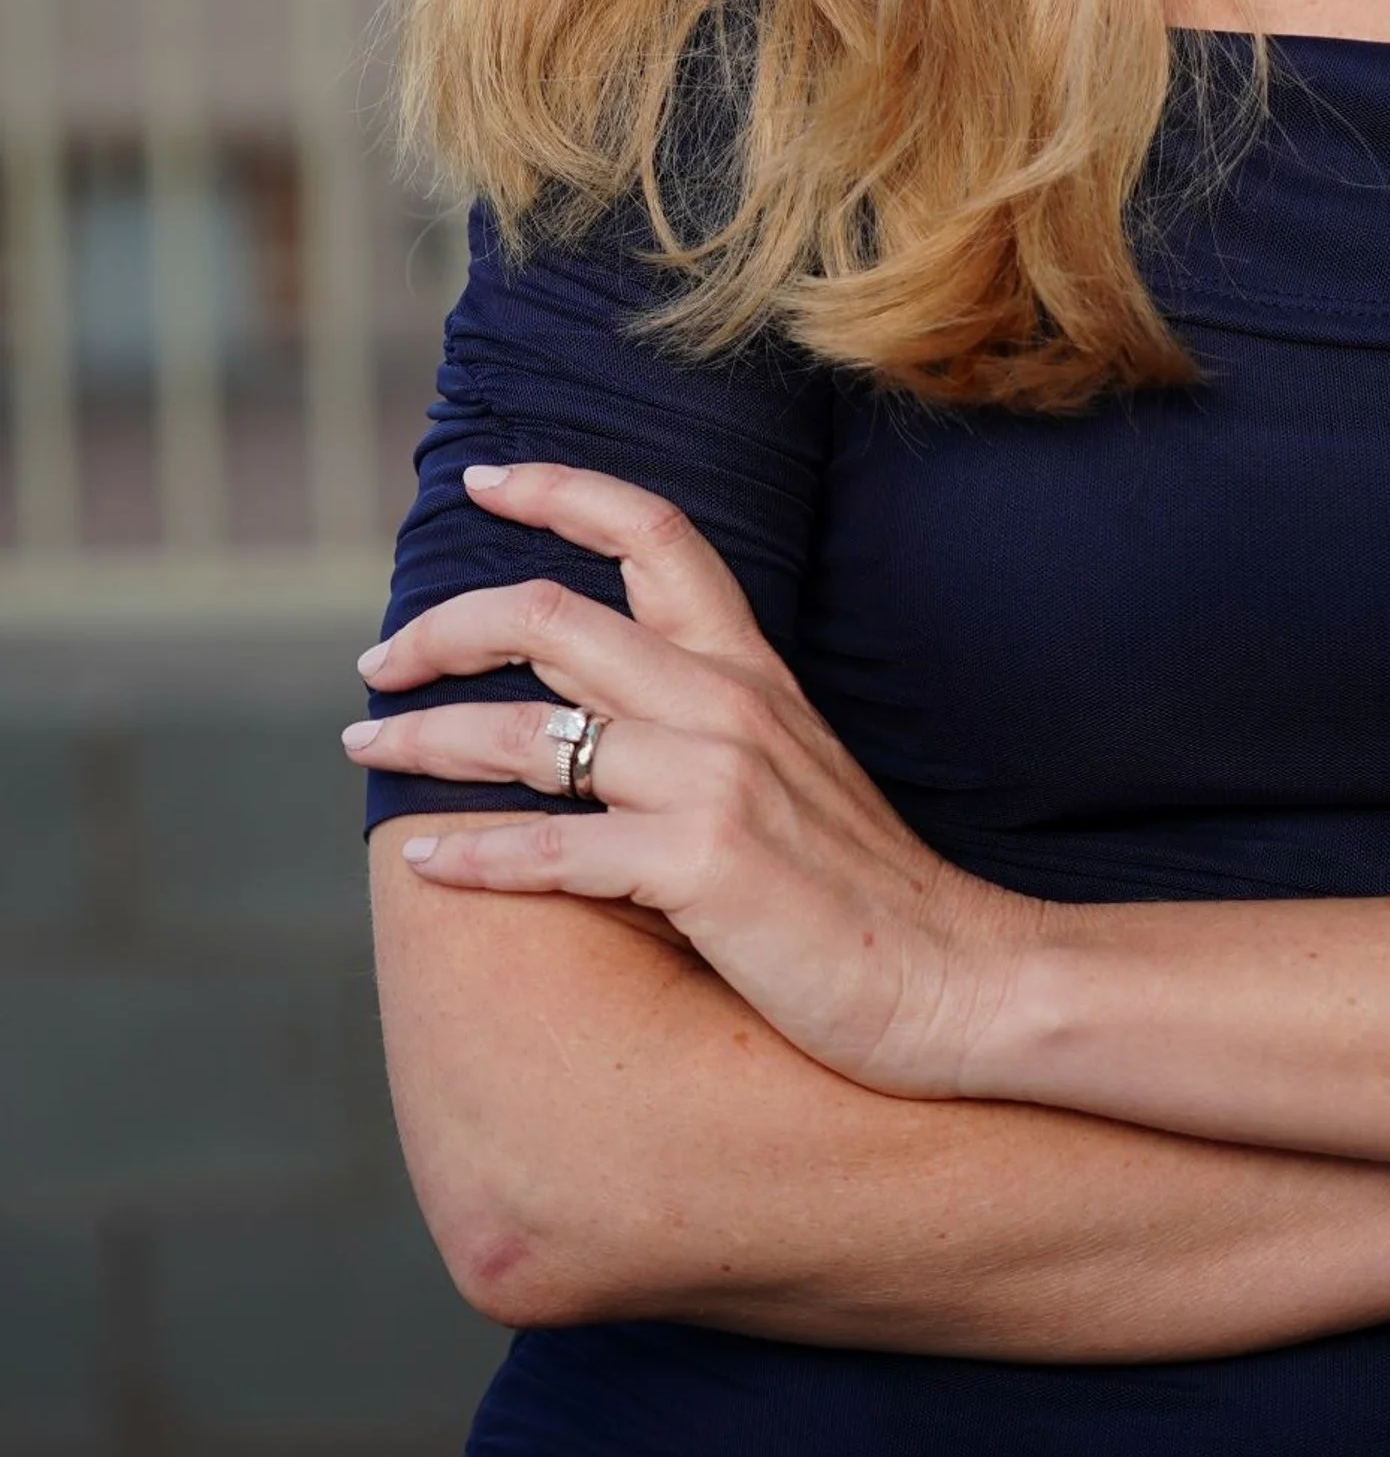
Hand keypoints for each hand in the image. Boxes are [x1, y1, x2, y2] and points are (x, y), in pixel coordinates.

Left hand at [347, 463, 1032, 1096]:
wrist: (956, 975)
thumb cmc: (865, 890)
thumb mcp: (794, 769)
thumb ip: (711, 723)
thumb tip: (604, 712)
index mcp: (750, 668)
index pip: (653, 531)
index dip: (557, 489)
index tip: (480, 480)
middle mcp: (726, 703)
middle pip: (547, 616)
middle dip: (439, 631)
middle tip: (378, 665)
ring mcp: (712, 780)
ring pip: (527, 731)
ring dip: (424, 739)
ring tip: (365, 752)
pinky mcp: (699, 865)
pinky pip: (551, 851)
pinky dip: (471, 856)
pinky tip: (422, 864)